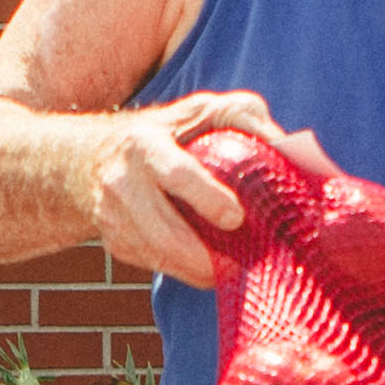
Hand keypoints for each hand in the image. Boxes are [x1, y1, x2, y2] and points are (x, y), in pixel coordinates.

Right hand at [90, 92, 331, 288]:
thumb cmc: (169, 131)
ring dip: (197, 271)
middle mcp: (121, 182)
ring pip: (157, 257)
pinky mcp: (113, 242)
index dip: (206, 198)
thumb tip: (288, 149)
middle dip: (203, 257)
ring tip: (231, 274)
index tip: (237, 218)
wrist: (96, 156)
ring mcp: (111, 217)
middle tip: (241, 266)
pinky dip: (183, 271)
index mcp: (146, 144)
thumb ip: (245, 119)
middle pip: (162, 233)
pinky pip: (153, 265)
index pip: (175, 174)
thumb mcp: (203, 110)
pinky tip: (207, 268)